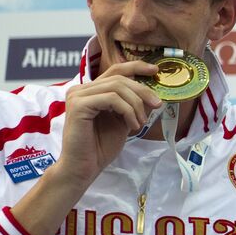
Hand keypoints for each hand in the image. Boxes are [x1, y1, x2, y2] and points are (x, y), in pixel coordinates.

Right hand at [12, 60, 161, 234]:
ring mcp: (77, 96)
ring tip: (140, 123)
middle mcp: (81, 89)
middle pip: (120, 78)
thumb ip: (132, 105)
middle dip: (143, 90)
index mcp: (91, 91)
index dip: (137, 67)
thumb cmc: (101, 147)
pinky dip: (127, 111)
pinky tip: (132, 125)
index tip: (155, 70)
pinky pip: (111, 99)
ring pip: (117, 87)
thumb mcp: (123, 121)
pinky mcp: (78, 105)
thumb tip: (152, 93)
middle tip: (157, 105)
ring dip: (136, 105)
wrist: (85, 167)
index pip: (115, 70)